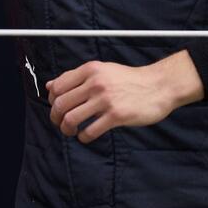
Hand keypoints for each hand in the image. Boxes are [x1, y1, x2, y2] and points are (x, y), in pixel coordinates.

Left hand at [46, 51, 204, 143]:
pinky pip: (89, 132)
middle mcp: (95, 83)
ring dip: (67, 130)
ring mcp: (105, 100)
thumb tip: (49, 86)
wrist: (158, 85)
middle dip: (55, 118)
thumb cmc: (129, 80)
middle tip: (61, 124)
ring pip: (71, 119)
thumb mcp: (102, 71)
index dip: (52, 100)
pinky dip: (83, 137)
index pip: (57, 86)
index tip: (58, 108)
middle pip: (60, 105)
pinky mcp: (116, 116)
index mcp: (90, 70)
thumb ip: (76, 77)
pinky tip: (87, 135)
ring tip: (72, 131)